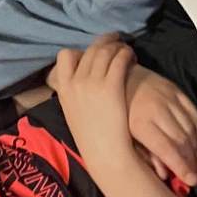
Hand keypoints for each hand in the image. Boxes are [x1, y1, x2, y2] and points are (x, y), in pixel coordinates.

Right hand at [47, 36, 140, 175]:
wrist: (105, 154)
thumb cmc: (91, 138)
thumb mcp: (73, 112)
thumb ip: (74, 93)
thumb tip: (83, 78)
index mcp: (63, 88)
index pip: (65, 55)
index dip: (81, 50)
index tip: (93, 53)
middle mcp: (76, 81)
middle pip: (90, 50)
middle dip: (105, 43)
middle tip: (116, 42)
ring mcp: (93, 82)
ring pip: (106, 51)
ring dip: (118, 46)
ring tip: (126, 50)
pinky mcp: (112, 85)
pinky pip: (120, 59)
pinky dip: (127, 54)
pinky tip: (132, 58)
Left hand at [124, 65, 196, 186]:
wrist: (119, 76)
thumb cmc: (120, 110)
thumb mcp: (125, 135)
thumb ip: (145, 155)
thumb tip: (163, 175)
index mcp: (140, 123)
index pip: (166, 149)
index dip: (181, 166)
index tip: (192, 181)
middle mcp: (156, 110)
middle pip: (181, 140)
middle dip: (191, 161)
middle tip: (196, 176)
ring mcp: (168, 98)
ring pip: (190, 127)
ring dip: (196, 148)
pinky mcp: (176, 90)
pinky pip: (193, 112)